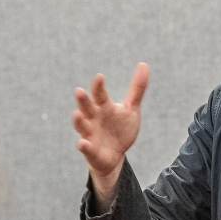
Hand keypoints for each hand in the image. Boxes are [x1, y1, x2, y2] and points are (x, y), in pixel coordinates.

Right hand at [72, 63, 148, 203]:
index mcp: (103, 107)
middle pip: (86, 107)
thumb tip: (144, 64)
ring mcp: (90, 134)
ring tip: (77, 113)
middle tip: (79, 91)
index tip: (100, 77)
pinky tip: (83, 143)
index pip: (100, 94)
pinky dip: (84, 145)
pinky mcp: (90, 150)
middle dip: (82, 100)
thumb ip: (137, 89)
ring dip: (79, 120)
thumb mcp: (131, 109)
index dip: (99, 86)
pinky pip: (86, 148)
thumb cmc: (120, 129)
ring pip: (82, 125)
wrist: (115, 155)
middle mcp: (93, 118)